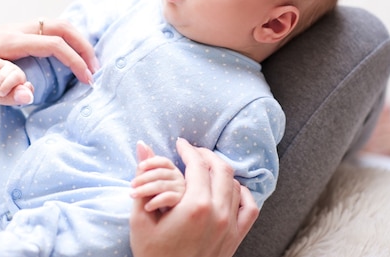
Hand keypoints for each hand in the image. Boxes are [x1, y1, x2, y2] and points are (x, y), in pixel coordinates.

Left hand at [0, 18, 98, 105]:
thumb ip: (2, 94)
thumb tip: (31, 96)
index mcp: (9, 42)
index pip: (54, 44)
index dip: (75, 61)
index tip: (87, 79)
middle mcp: (16, 30)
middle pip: (61, 26)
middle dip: (83, 46)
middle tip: (95, 67)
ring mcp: (16, 29)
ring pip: (57, 24)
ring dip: (76, 41)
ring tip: (87, 63)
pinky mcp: (16, 33)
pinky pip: (48, 30)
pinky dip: (65, 40)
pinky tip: (70, 55)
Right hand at [129, 138, 258, 256]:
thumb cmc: (151, 254)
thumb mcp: (140, 217)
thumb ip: (144, 177)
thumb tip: (142, 145)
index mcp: (195, 206)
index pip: (198, 164)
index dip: (188, 150)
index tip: (180, 144)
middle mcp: (218, 213)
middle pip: (220, 169)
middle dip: (205, 155)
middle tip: (192, 152)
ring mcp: (230, 226)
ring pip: (234, 184)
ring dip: (221, 172)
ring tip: (206, 169)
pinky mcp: (236, 238)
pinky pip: (249, 207)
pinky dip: (242, 193)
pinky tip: (230, 189)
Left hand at [130, 141, 185, 211]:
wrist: (154, 240)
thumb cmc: (148, 216)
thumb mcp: (143, 189)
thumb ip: (144, 168)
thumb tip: (140, 142)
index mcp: (172, 178)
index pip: (164, 162)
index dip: (151, 161)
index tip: (139, 167)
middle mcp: (181, 185)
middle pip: (164, 172)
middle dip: (144, 177)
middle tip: (131, 186)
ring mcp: (184, 197)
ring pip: (164, 183)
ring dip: (145, 188)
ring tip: (133, 195)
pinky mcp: (184, 209)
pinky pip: (170, 197)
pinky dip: (156, 200)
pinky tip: (147, 207)